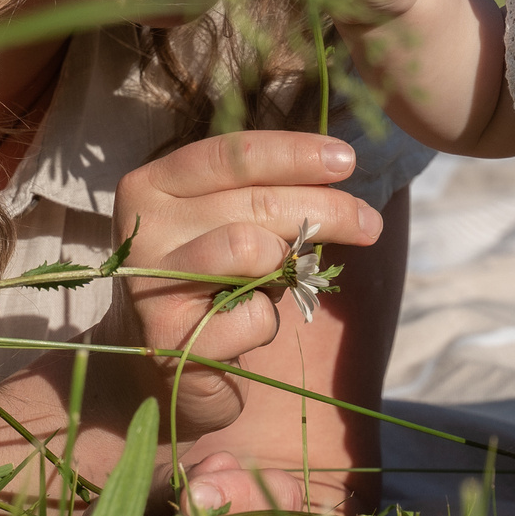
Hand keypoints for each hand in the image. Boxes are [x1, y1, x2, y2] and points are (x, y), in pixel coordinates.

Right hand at [99, 130, 382, 434]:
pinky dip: (268, 322)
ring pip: (249, 248)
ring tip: (290, 280)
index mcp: (154, 184)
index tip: (347, 160)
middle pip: (255, 202)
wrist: (166, 362)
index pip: (232, 154)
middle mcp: (144, 227)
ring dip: (289, 267)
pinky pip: (249, 316)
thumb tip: (339, 167)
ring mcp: (149, 282)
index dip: (295, 153)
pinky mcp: (169, 337)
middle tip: (370, 224)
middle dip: (326, 210)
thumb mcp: (233, 222)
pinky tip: (250, 328)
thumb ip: (267, 193)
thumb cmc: (212, 279)